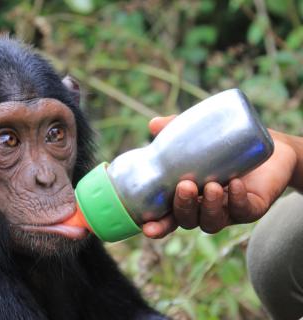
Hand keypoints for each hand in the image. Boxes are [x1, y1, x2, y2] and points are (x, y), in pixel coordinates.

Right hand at [141, 116, 297, 238]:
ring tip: (212, 186)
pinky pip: (243, 211)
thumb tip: (154, 124)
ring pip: (212, 222)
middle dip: (183, 207)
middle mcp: (204, 208)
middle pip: (187, 220)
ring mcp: (228, 212)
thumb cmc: (228, 145)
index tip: (146, 226)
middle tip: (185, 186)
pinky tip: (235, 184)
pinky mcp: (252, 209)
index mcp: (188, 197)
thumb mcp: (200, 137)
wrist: (271, 148)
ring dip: (209, 207)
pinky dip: (237, 200)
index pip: (168, 216)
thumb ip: (175, 130)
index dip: (157, 225)